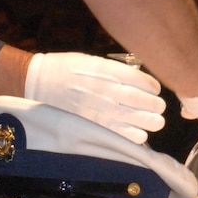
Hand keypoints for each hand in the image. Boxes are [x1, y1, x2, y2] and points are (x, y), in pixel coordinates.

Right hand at [23, 52, 165, 144]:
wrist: (38, 83)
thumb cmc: (66, 69)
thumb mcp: (93, 61)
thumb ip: (115, 70)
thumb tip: (138, 80)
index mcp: (107, 71)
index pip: (140, 80)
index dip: (152, 87)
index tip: (156, 90)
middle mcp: (107, 91)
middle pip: (143, 101)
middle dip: (156, 106)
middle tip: (159, 107)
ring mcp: (101, 111)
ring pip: (137, 121)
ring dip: (151, 121)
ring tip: (154, 120)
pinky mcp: (94, 126)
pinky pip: (122, 135)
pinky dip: (136, 136)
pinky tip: (140, 134)